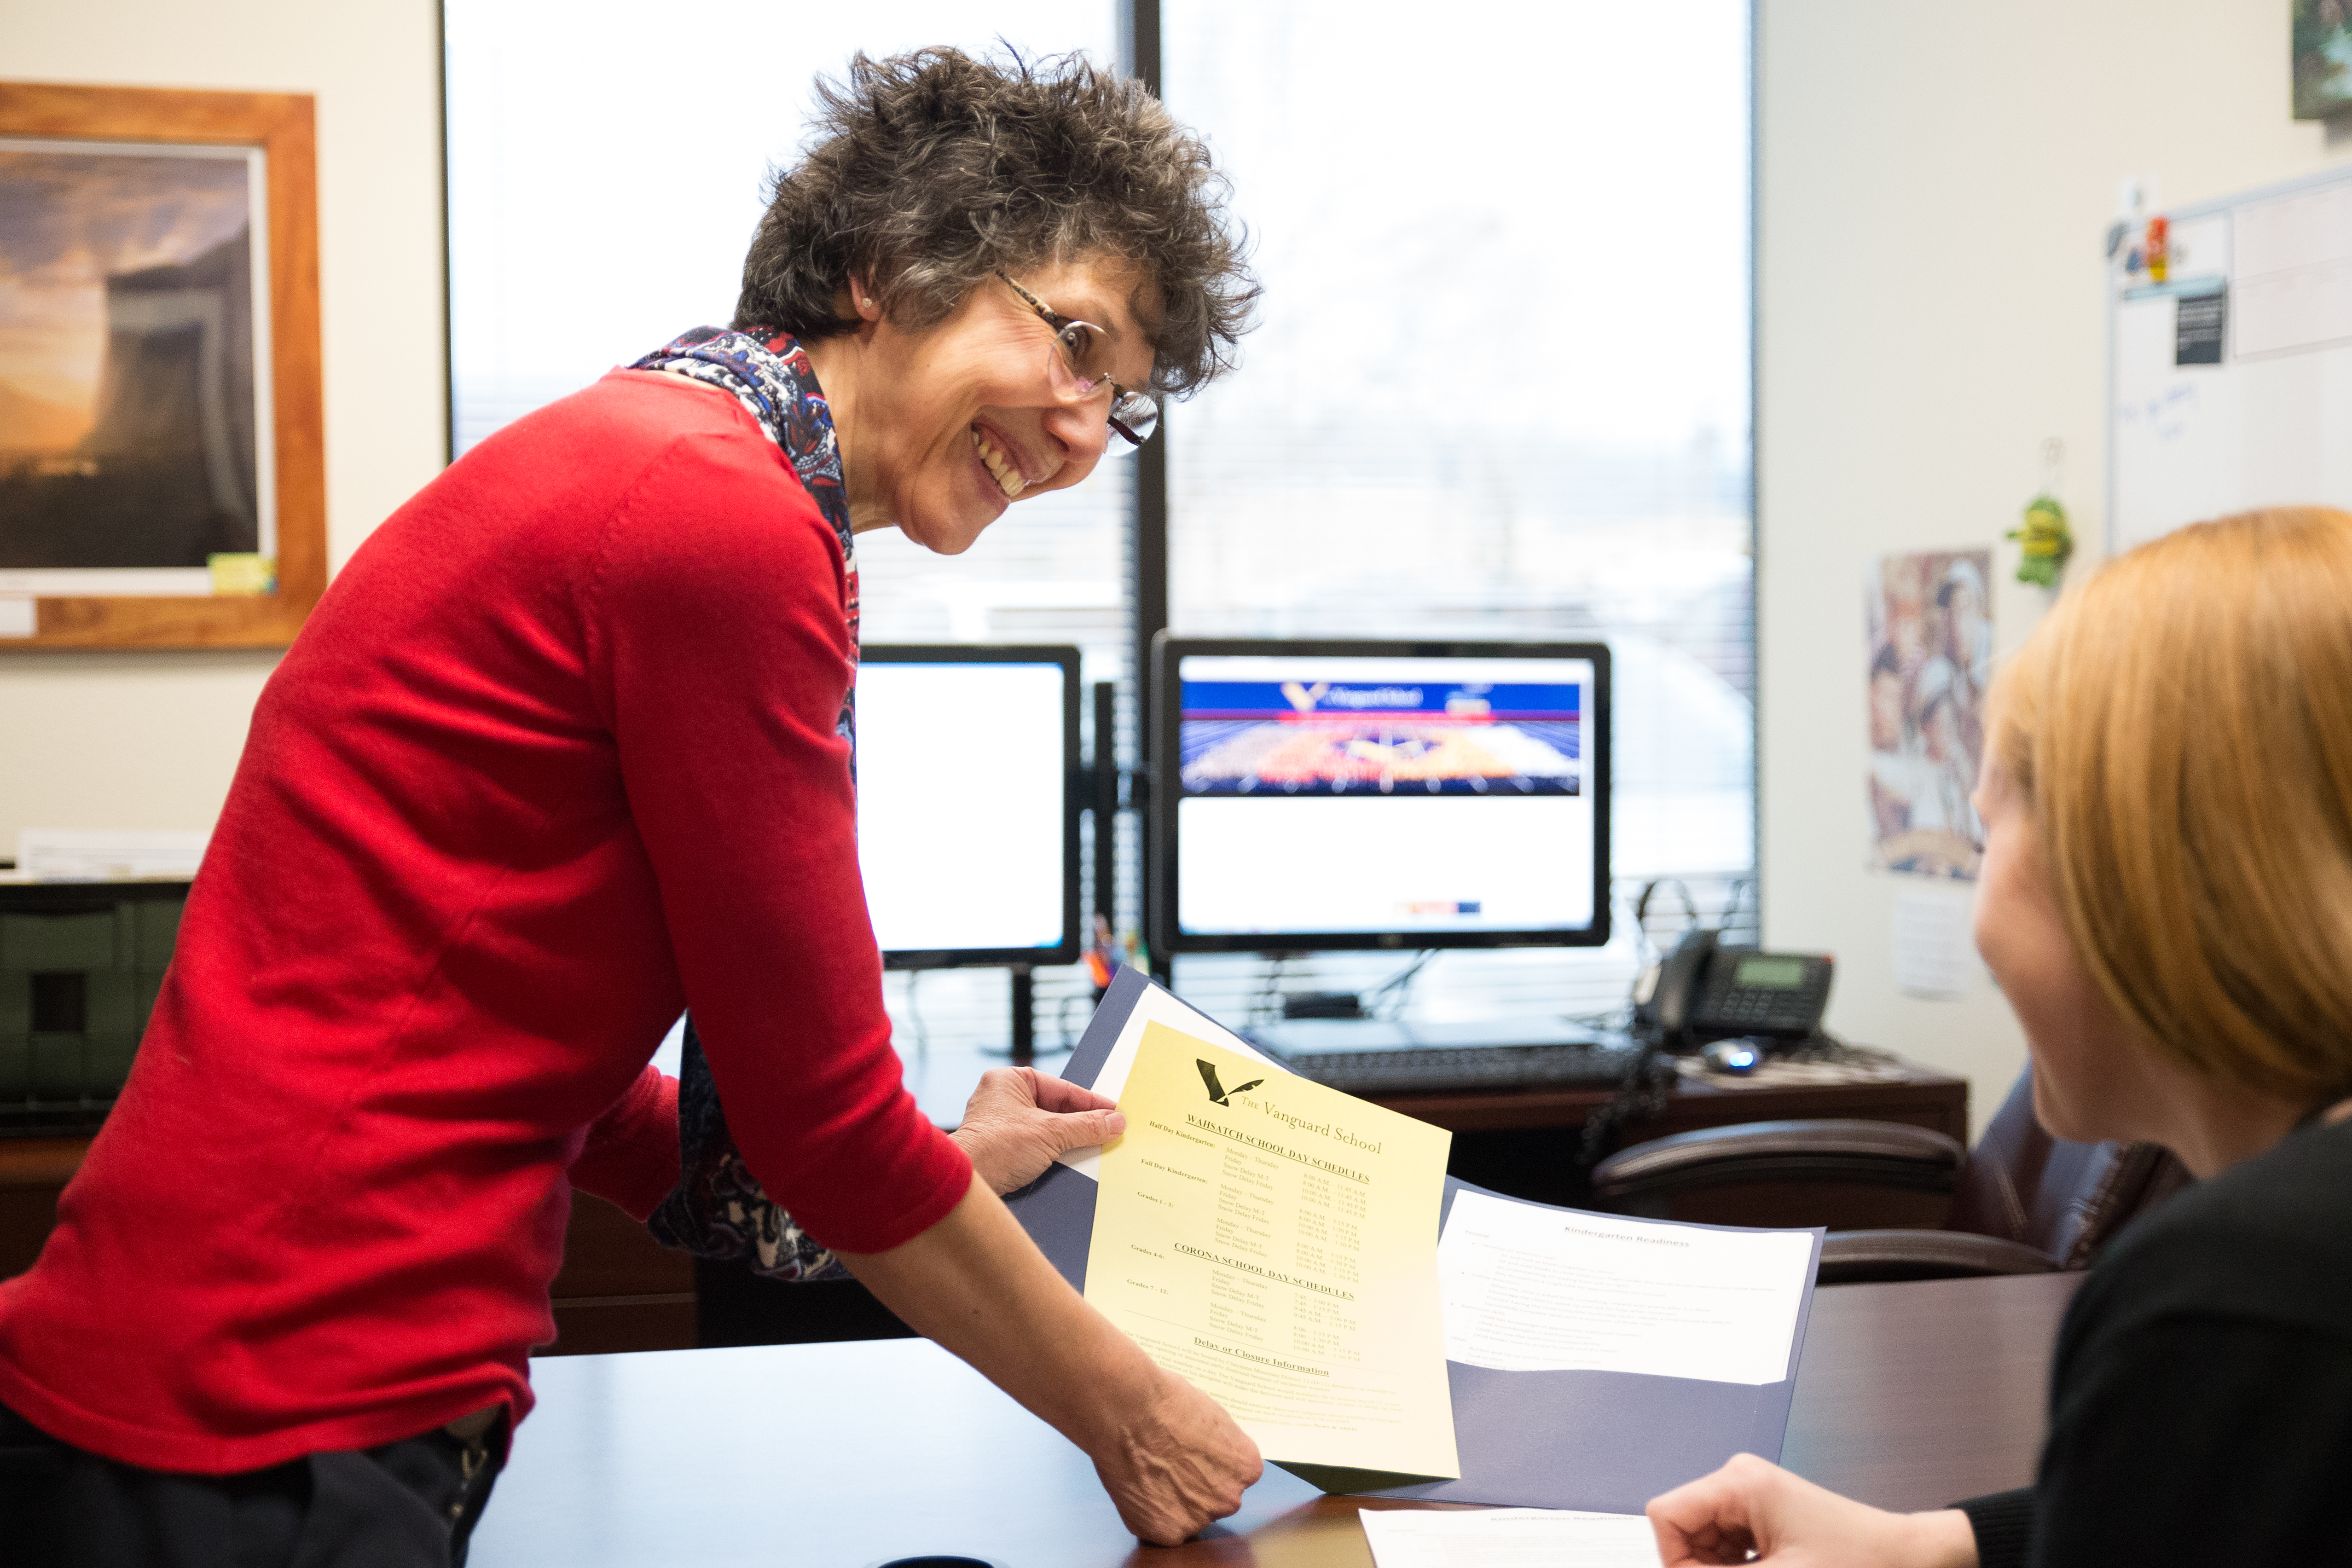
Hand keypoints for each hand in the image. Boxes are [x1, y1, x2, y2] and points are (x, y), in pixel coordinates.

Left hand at [949, 1067, 1124, 1194]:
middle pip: (1055, 1108)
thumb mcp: (1052, 1133)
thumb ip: (1086, 1126)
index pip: (1061, 1088)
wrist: (966, 1184)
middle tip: (1110, 1131)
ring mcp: (998, 1123)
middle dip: (1081, 1122)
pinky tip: (1073, 1160)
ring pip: (1046, 1128)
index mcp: (1009, 1080)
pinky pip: (1035, 1144)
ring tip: (1096, 1147)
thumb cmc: (998, 1148)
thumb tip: (1116, 1122)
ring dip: (1068, 1139)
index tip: (1115, 1112)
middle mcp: (1001, 1097)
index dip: (1091, 1102)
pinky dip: (1054, 1151)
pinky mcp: (999, 1147)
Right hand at [1087, 1366, 1262, 1544]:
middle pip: (1213, 1499)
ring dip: (1170, 1502)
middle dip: (1194, 1487)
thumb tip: (1210, 1456)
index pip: (1234, 1477)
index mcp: (1245, 1467)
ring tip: (1148, 1471)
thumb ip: (1219, 1448)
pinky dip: (1145, 1512)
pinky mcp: (1165, 1532)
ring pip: (1185, 1516)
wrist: (1128, 1410)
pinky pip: (1157, 1528)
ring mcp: (1197, 1519)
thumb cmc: (1166, 1402)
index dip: (1210, 1466)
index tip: (1193, 1457)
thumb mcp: (1212, 1419)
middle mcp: (1229, 1498)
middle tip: (1168, 1465)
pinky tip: (1136, 1485)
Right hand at [1647, 1454, 1977, 1567]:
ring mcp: (1751, 1497)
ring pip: (1704, 1544)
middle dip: (1704, 1567)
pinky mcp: (1764, 1516)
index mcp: (1738, 1482)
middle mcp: (1739, 1481)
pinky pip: (1726, 1547)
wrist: (1908, 1560)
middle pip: (1684, 1531)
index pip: (1666, 1515)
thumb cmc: (1858, 1561)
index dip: (1675, 1559)